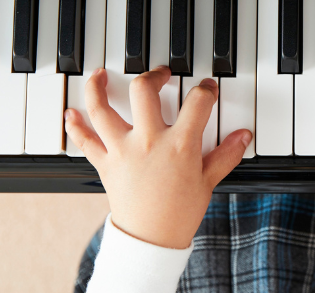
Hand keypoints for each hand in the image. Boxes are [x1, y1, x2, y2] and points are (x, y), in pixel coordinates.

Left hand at [64, 66, 251, 248]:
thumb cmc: (179, 213)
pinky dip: (75, 125)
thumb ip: (227, 154)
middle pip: (144, 90)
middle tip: (161, 75)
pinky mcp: (105, 163)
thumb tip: (243, 136)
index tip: (207, 89)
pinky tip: (71, 113)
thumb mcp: (209, 181)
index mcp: (179, 144)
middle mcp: (148, 141)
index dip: (206, 89)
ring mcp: (123, 150)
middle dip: (154, 75)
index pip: (197, 102)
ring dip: (97, 88)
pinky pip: (85, 140)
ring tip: (101, 75)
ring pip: (102, 109)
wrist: (151, 239)